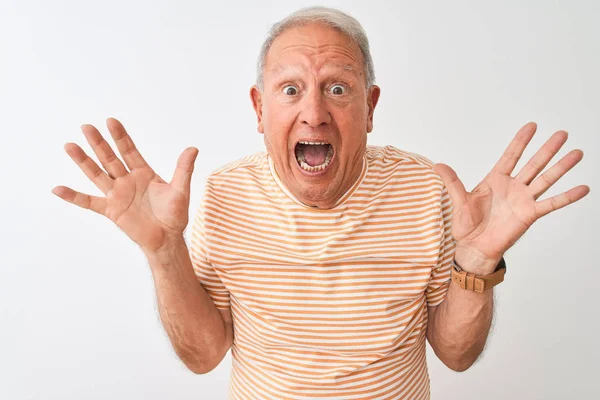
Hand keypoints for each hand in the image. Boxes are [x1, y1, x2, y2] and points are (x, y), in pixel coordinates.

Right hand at [52, 118, 198, 253]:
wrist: (167, 238)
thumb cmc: (175, 214)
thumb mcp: (180, 190)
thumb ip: (183, 169)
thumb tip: (193, 149)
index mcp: (144, 173)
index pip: (129, 151)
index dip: (121, 137)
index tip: (111, 121)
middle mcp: (128, 181)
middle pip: (110, 158)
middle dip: (99, 143)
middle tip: (87, 127)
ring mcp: (117, 194)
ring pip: (97, 174)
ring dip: (83, 161)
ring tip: (70, 146)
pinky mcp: (111, 210)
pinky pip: (89, 202)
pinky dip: (73, 197)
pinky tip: (58, 189)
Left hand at [435, 122, 589, 274]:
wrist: (474, 247)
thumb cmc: (466, 226)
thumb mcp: (458, 201)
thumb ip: (452, 182)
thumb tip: (438, 165)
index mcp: (495, 180)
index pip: (511, 156)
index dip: (521, 141)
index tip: (532, 125)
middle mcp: (512, 187)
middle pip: (533, 164)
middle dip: (547, 149)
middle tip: (563, 133)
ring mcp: (523, 200)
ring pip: (546, 179)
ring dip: (561, 167)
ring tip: (577, 153)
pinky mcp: (530, 214)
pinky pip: (551, 204)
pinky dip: (567, 196)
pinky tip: (582, 188)